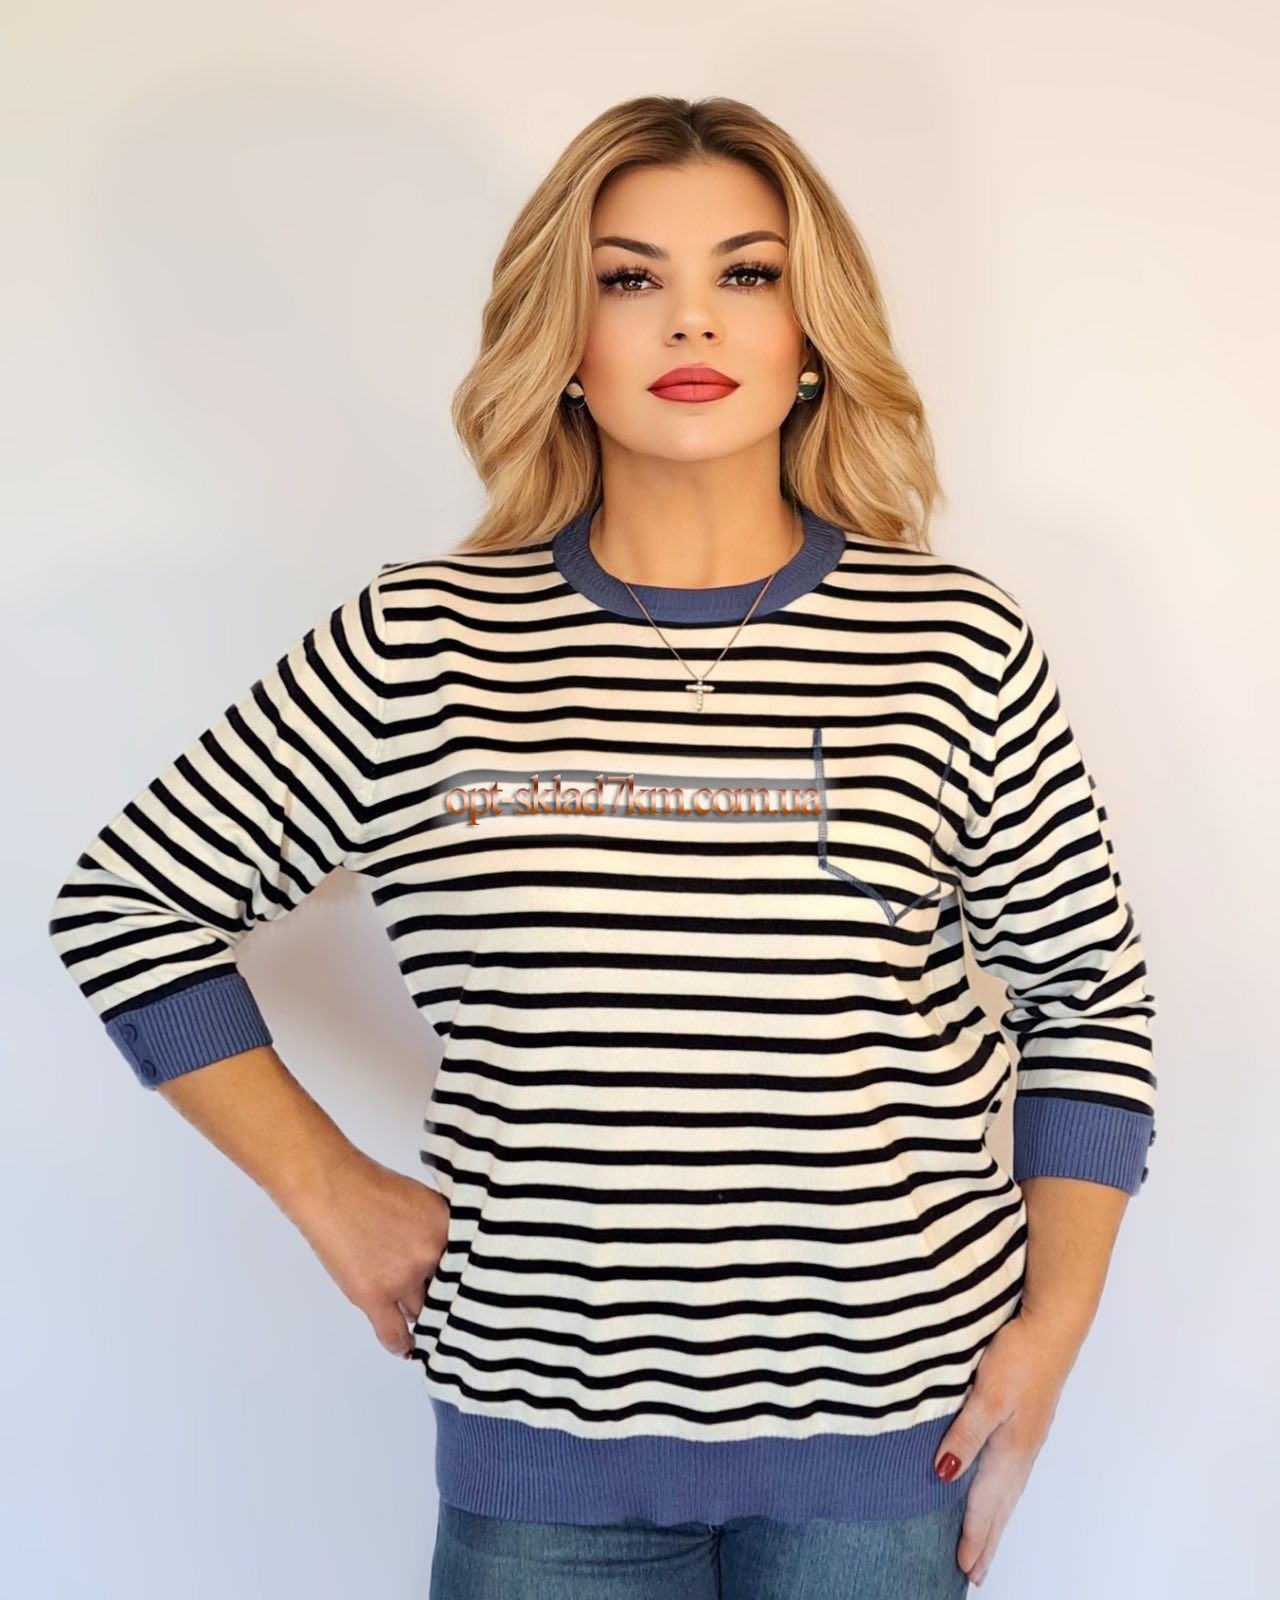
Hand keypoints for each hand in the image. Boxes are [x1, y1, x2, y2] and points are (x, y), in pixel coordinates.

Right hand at [284, 1146, 449, 1358]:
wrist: (331, 1187)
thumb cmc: (372, 1186)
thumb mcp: (424, 1201)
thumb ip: (442, 1231)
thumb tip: (452, 1262)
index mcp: (449, 1227)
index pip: (469, 1266)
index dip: (464, 1277)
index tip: (467, 1288)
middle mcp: (432, 1255)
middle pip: (446, 1290)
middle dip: (441, 1293)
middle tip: (440, 1300)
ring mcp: (403, 1278)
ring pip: (421, 1310)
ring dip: (418, 1310)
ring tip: (417, 1311)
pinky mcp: (374, 1295)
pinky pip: (394, 1333)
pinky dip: (401, 1344)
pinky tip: (406, 1348)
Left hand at [933, 1309, 1081, 1586]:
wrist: (1053, 1325)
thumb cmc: (1020, 1355)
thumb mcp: (987, 1392)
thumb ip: (966, 1433)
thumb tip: (944, 1474)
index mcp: (1010, 1447)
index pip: (986, 1501)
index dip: (974, 1533)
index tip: (964, 1566)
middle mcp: (1022, 1449)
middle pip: (1002, 1505)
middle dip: (987, 1538)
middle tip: (976, 1572)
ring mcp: (1028, 1437)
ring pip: (1009, 1491)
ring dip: (996, 1521)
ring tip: (985, 1544)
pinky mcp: (1029, 1423)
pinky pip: (1013, 1474)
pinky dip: (1003, 1496)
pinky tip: (998, 1495)